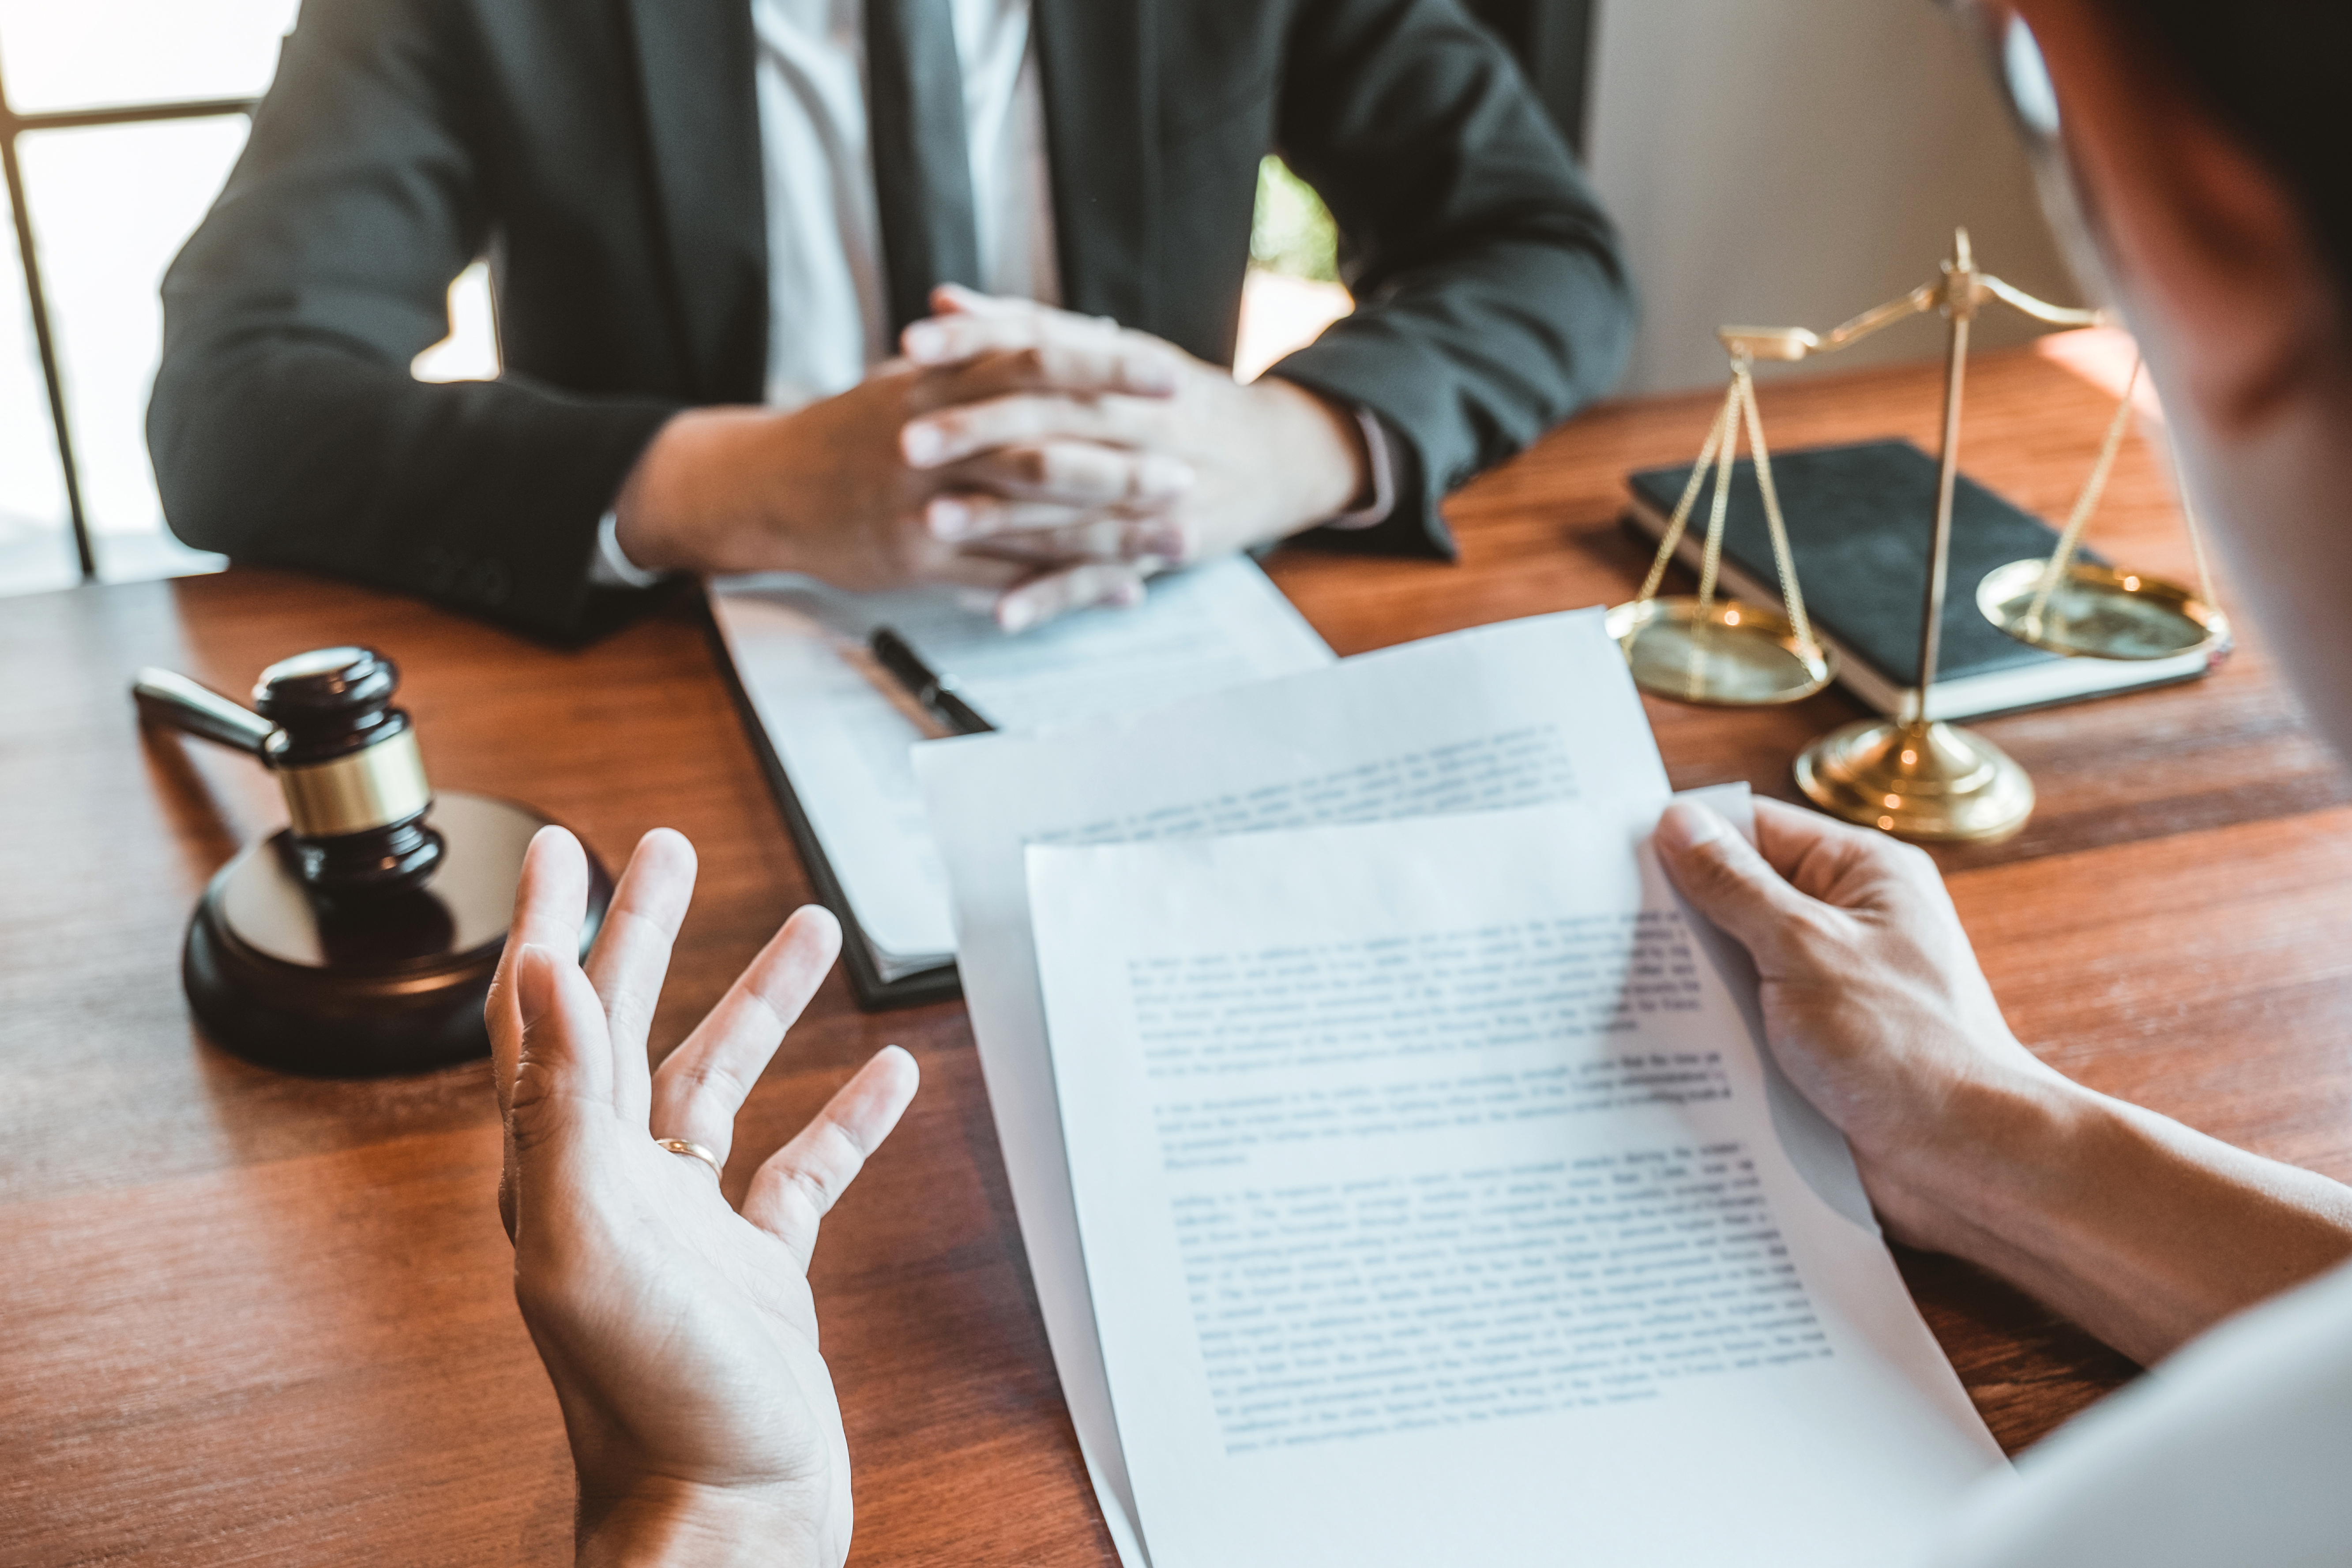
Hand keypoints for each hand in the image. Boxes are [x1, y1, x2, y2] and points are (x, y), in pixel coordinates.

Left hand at [485, 826, 918, 1567]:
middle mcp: (615, 1191)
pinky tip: (889, 1074)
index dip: (549, 925)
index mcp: (558, 1176)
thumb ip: (560, 1102)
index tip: (562, 847)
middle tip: (668, 848)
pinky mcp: (760, 1274)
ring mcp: (692, 1230)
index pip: (542, 1020)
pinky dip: (846, 1119)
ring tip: (809, 929)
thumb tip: (538, 968)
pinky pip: (804, 1172)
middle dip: (649, 932)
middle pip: (626, 1029)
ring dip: (760, 1005)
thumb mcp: (589, 1238)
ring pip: (722, 1087)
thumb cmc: (652, 1404)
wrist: (729, 1523)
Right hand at [610, 336, 1192, 620]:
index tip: (1170, 376)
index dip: (1106, 368)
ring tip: (1178, 539)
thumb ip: (999, 352)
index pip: (1036, 360)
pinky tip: (1125, 589)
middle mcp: (936, 440)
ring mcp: (926, 504)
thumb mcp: (921, 374)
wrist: (765, 485)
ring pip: (1033, 522)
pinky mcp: (918, 559)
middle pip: (1043, 447)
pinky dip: (1068, 586)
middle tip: (1189, 472)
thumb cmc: (855, 426)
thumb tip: (1090, 329)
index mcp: (940, 382)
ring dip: (1113, 534)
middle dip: (1122, 463)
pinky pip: (1006, 577)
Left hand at [898, 288, 1370, 627]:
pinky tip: (999, 612)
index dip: (974, 344)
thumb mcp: (1109, 350)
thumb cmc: (1174, 399)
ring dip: (1000, 516)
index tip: (911, 348)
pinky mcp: (1158, 545)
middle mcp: (1134, 423)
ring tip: (934, 520)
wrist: (1278, 455)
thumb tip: (941, 302)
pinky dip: (1051, 594)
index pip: (1038, 346)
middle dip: (975, 432)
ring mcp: (1147, 490)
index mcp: (1117, 368)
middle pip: (1048, 422)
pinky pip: (1098, 574)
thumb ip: (1023, 328)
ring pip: (1068, 503)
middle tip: (905, 443)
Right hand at [1650, 798, 2063, 1250]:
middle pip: (1738, 894)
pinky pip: (1745, 1019)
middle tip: (1599, 926)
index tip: (1612, 854)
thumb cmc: (1908, 1046)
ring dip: (1689, 979)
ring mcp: (1829, 984)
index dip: (1686, 837)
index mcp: (1862, 874)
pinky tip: (1658, 1038)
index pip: (1755, 828)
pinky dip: (1708, 1028)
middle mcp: (1846, 921)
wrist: (1968, 1158)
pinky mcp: (1814, 1044)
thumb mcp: (1806, 948)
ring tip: (1616, 984)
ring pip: (1734, 962)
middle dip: (1677, 914)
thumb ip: (1735, 887)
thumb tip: (1678, 823)